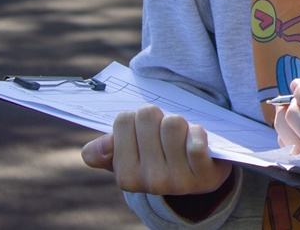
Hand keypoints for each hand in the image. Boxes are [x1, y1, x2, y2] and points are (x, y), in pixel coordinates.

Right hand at [82, 105, 232, 195]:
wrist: (199, 176)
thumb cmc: (159, 157)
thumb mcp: (129, 155)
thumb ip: (106, 150)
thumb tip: (95, 150)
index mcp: (126, 177)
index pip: (123, 119)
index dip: (135, 118)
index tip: (143, 132)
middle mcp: (150, 183)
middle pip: (147, 116)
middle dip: (157, 117)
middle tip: (163, 133)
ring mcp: (178, 181)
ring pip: (172, 123)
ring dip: (179, 123)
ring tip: (181, 138)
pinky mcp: (204, 176)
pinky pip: (196, 142)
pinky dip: (198, 133)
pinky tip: (197, 141)